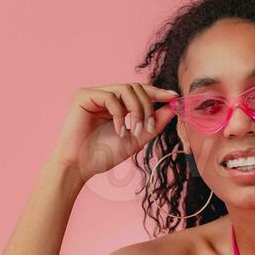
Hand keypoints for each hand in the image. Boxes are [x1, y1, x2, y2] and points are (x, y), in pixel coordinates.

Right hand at [49, 82, 177, 181]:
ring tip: (133, 132)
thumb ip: (153, 123)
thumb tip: (173, 107)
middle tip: (147, 128)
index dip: (158, 92)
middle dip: (147, 107)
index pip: (140, 91)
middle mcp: (105, 95)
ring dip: (136, 111)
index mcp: (117, 104)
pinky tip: (118, 131)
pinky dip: (119, 114)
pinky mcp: (83, 96)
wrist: (81, 167)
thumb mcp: (136, 139)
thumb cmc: (104, 155)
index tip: (174, 97)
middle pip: (136, 87)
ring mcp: (94, 94)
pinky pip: (110, 96)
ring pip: (126, 89)